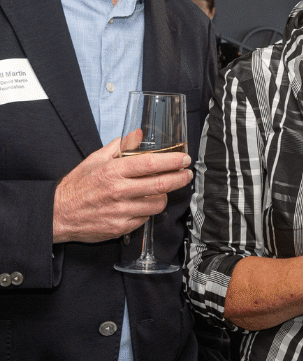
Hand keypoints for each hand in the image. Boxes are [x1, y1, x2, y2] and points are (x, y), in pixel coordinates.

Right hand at [52, 137, 192, 243]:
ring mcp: (120, 211)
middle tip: (186, 174)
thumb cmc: (77, 185)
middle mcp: (119, 191)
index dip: (173, 161)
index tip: (184, 159)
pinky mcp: (121, 228)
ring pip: (157, 204)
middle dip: (180, 178)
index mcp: (113, 171)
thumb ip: (120, 146)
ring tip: (162, 190)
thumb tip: (138, 133)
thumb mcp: (95, 160)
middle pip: (161, 184)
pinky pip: (145, 218)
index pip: (152, 163)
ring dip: (165, 196)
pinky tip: (143, 204)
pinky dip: (148, 211)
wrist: (57, 214)